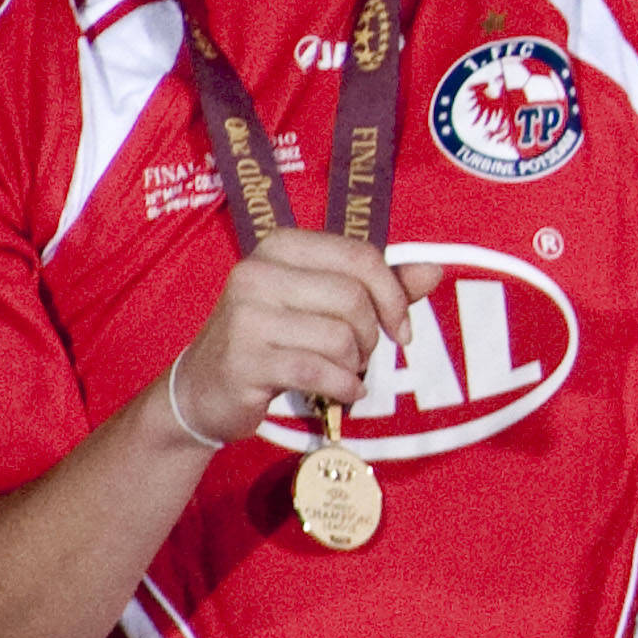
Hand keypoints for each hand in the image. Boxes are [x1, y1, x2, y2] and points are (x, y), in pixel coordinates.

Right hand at [167, 228, 439, 445]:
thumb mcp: (320, 303)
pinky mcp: (242, 360)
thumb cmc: (273, 339)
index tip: (401, 328)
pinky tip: (342, 392)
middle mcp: (257, 272)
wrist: (201, 389)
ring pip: (340, 337)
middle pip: (353, 299)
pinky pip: (319, 371)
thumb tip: (436, 270)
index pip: (360, 258)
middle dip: (371, 336)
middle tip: (361, 355)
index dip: (394, 295)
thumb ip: (377, 286)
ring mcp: (245, 316)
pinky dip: (343, 386)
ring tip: (341, 372)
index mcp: (280, 245)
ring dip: (355, 365)